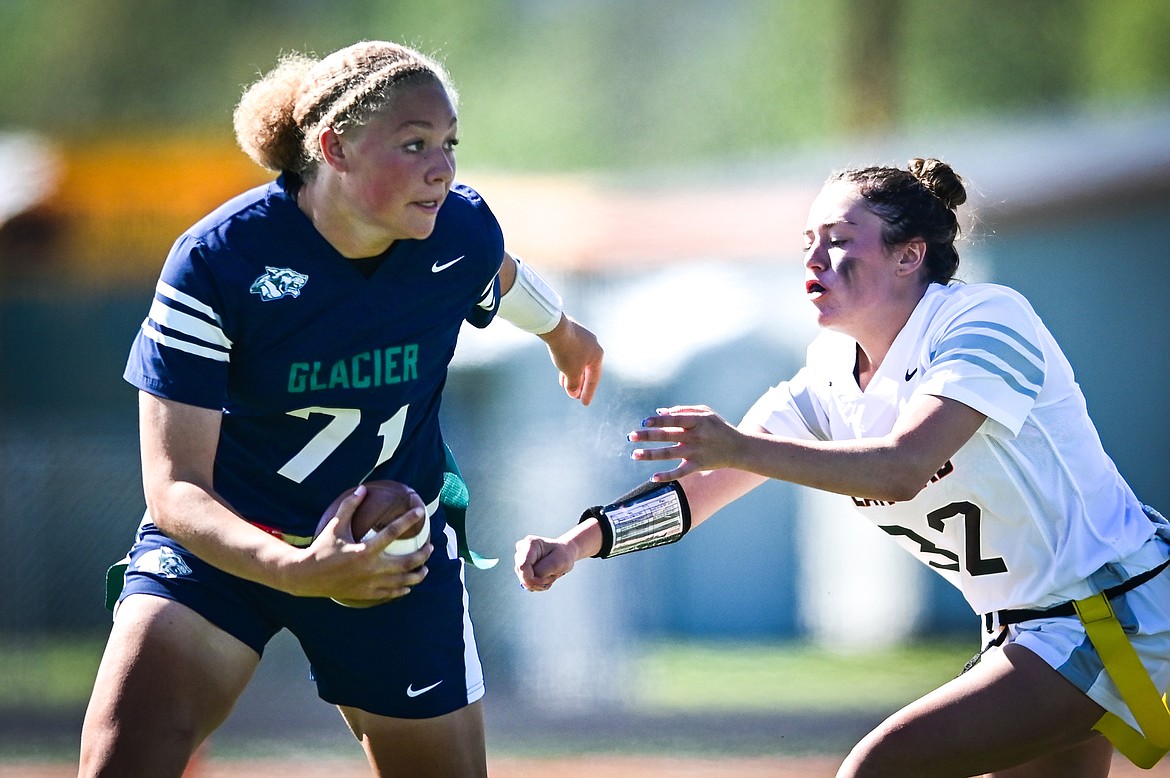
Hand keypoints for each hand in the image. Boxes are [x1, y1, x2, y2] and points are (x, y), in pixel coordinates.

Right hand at [296, 487, 430, 602]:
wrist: (307, 577)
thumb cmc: (322, 548)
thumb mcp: (335, 526)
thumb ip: (349, 506)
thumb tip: (362, 488)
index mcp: (365, 550)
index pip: (392, 532)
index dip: (408, 520)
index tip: (420, 511)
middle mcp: (371, 568)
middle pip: (406, 562)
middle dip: (422, 554)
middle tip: (430, 547)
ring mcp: (370, 583)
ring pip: (402, 581)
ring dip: (418, 574)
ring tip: (426, 568)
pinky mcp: (367, 594)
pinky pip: (390, 593)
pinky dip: (402, 589)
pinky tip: (409, 585)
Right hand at [514, 534, 579, 591]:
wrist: (565, 552)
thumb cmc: (563, 555)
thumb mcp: (558, 562)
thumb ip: (541, 571)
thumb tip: (526, 583)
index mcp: (530, 543)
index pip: (523, 566)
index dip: (532, 579)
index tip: (547, 580)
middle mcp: (522, 549)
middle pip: (522, 575)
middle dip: (539, 581)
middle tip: (554, 576)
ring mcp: (520, 558)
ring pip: (524, 581)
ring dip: (540, 583)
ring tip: (551, 575)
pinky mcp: (521, 567)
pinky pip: (526, 583)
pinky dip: (538, 584)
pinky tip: (546, 577)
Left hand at [539, 315, 603, 405]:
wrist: (555, 328)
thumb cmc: (567, 351)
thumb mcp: (571, 372)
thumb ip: (574, 384)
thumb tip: (574, 393)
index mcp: (598, 354)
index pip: (594, 378)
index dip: (589, 393)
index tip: (584, 404)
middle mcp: (593, 345)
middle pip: (587, 370)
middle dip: (580, 384)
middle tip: (575, 396)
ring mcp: (582, 338)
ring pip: (578, 361)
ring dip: (573, 375)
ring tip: (566, 386)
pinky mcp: (571, 334)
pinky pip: (571, 353)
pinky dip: (568, 364)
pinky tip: (561, 371)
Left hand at [627, 405, 741, 480]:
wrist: (738, 448)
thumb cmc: (718, 427)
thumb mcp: (705, 413)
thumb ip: (683, 410)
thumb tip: (660, 412)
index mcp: (697, 421)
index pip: (674, 419)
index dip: (659, 420)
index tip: (645, 422)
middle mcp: (696, 436)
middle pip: (668, 436)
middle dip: (648, 436)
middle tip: (631, 436)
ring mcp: (696, 452)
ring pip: (670, 454)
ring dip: (651, 455)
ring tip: (634, 455)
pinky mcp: (698, 466)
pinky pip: (680, 472)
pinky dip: (667, 475)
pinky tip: (653, 477)